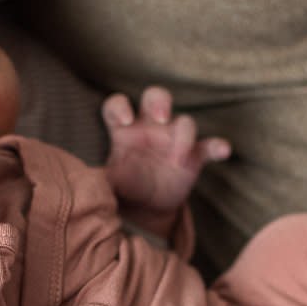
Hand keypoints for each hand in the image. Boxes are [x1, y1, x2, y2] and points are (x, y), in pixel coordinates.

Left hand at [103, 86, 230, 215]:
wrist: (144, 209)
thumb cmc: (122, 187)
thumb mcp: (106, 184)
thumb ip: (96, 179)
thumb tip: (83, 182)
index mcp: (124, 130)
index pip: (118, 104)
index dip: (120, 107)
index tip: (123, 122)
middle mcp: (150, 127)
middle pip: (156, 97)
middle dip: (159, 101)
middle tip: (159, 118)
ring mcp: (174, 140)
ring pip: (186, 121)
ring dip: (185, 134)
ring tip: (178, 158)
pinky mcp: (194, 156)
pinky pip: (209, 146)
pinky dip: (218, 146)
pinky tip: (223, 151)